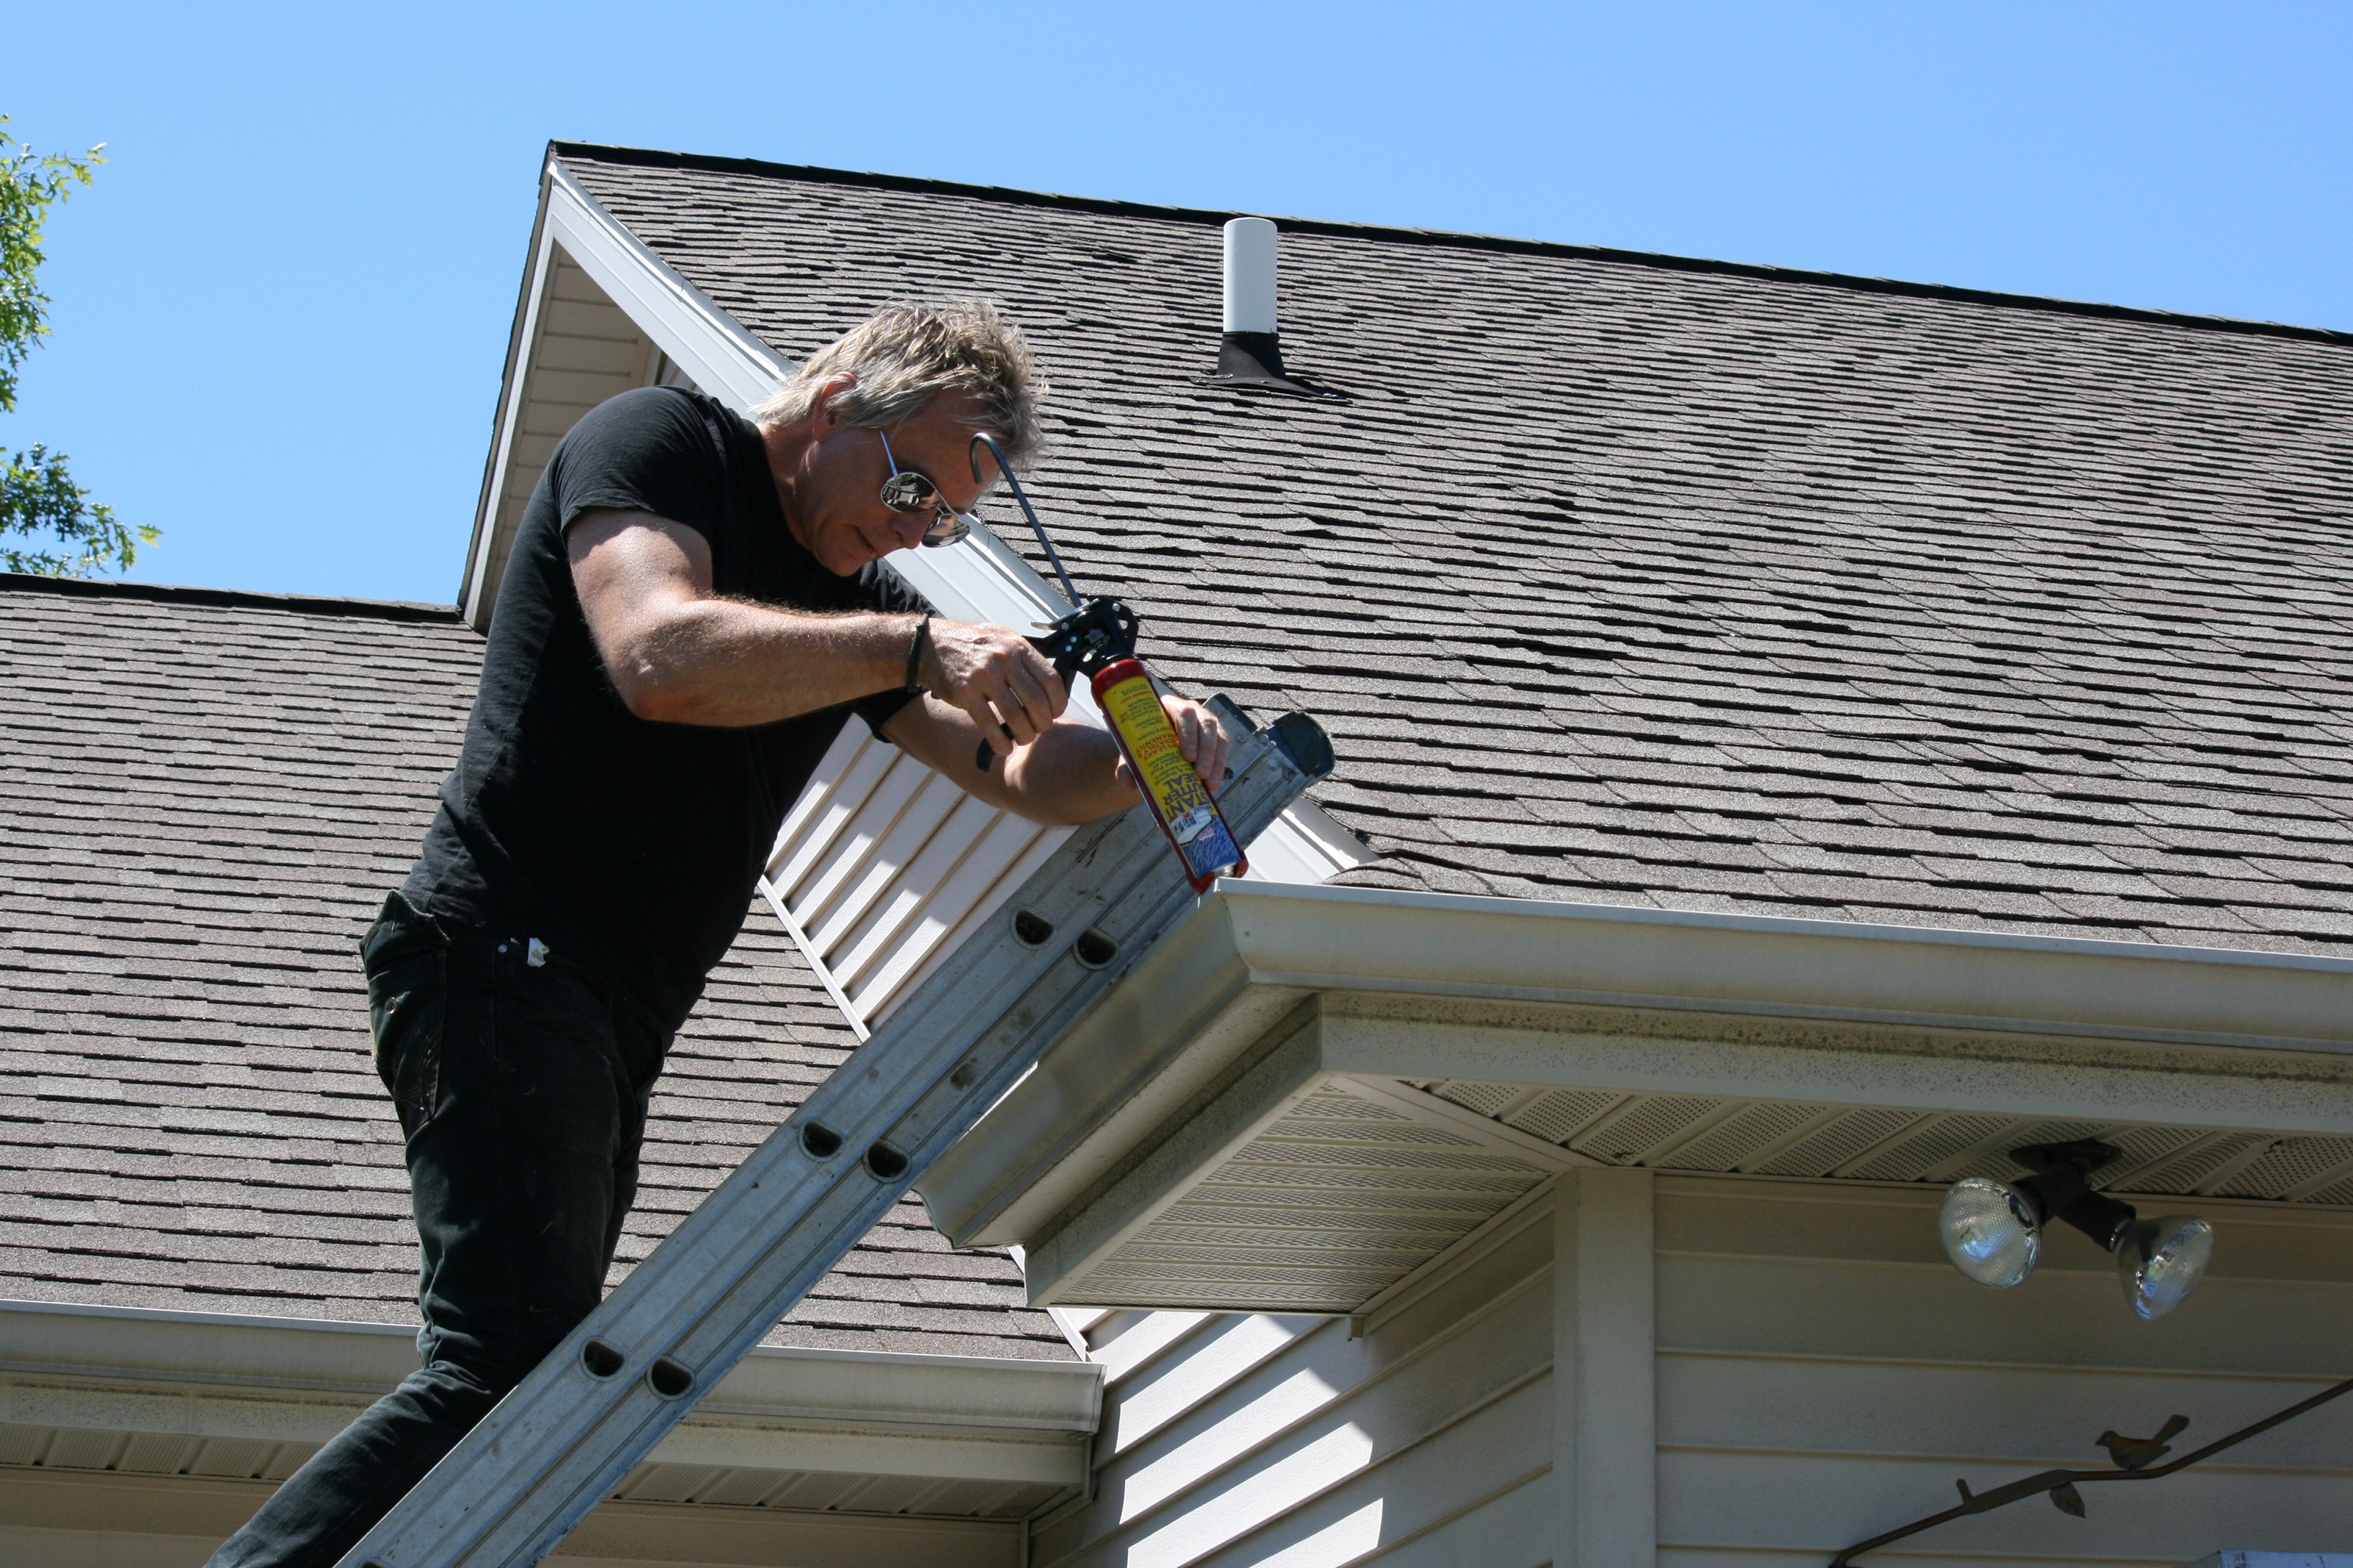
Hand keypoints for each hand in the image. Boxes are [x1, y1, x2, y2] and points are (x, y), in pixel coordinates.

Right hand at [920, 618, 1068, 755]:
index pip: (1051, 680)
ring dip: (1024, 735)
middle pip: (1036, 702)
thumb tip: (1049, 685)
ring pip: (1016, 716)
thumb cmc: (972, 644)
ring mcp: (984, 676)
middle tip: (1039, 729)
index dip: (1057, 702)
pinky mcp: (965, 693)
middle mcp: (1003, 660)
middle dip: (1042, 723)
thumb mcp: (1003, 638)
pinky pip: (989, 724)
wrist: (931, 645)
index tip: (1054, 713)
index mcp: (1018, 647)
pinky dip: (1000, 742)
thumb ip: (1025, 658)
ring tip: (1023, 739)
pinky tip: (1004, 748)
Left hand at [1116, 694, 1231, 795]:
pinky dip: (1219, 768)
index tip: (1187, 756)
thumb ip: (1127, 766)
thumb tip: (1126, 782)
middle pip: (1205, 724)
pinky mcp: (1216, 737)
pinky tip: (1214, 784)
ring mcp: (1206, 723)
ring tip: (1208, 782)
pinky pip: (1223, 749)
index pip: (1184, 713)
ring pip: (1218, 737)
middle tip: (1199, 773)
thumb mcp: (1134, 754)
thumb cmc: (1143, 747)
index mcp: (1169, 706)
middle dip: (1205, 750)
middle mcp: (1192, 710)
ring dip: (1215, 760)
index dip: (1188, 733)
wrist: (1153, 751)